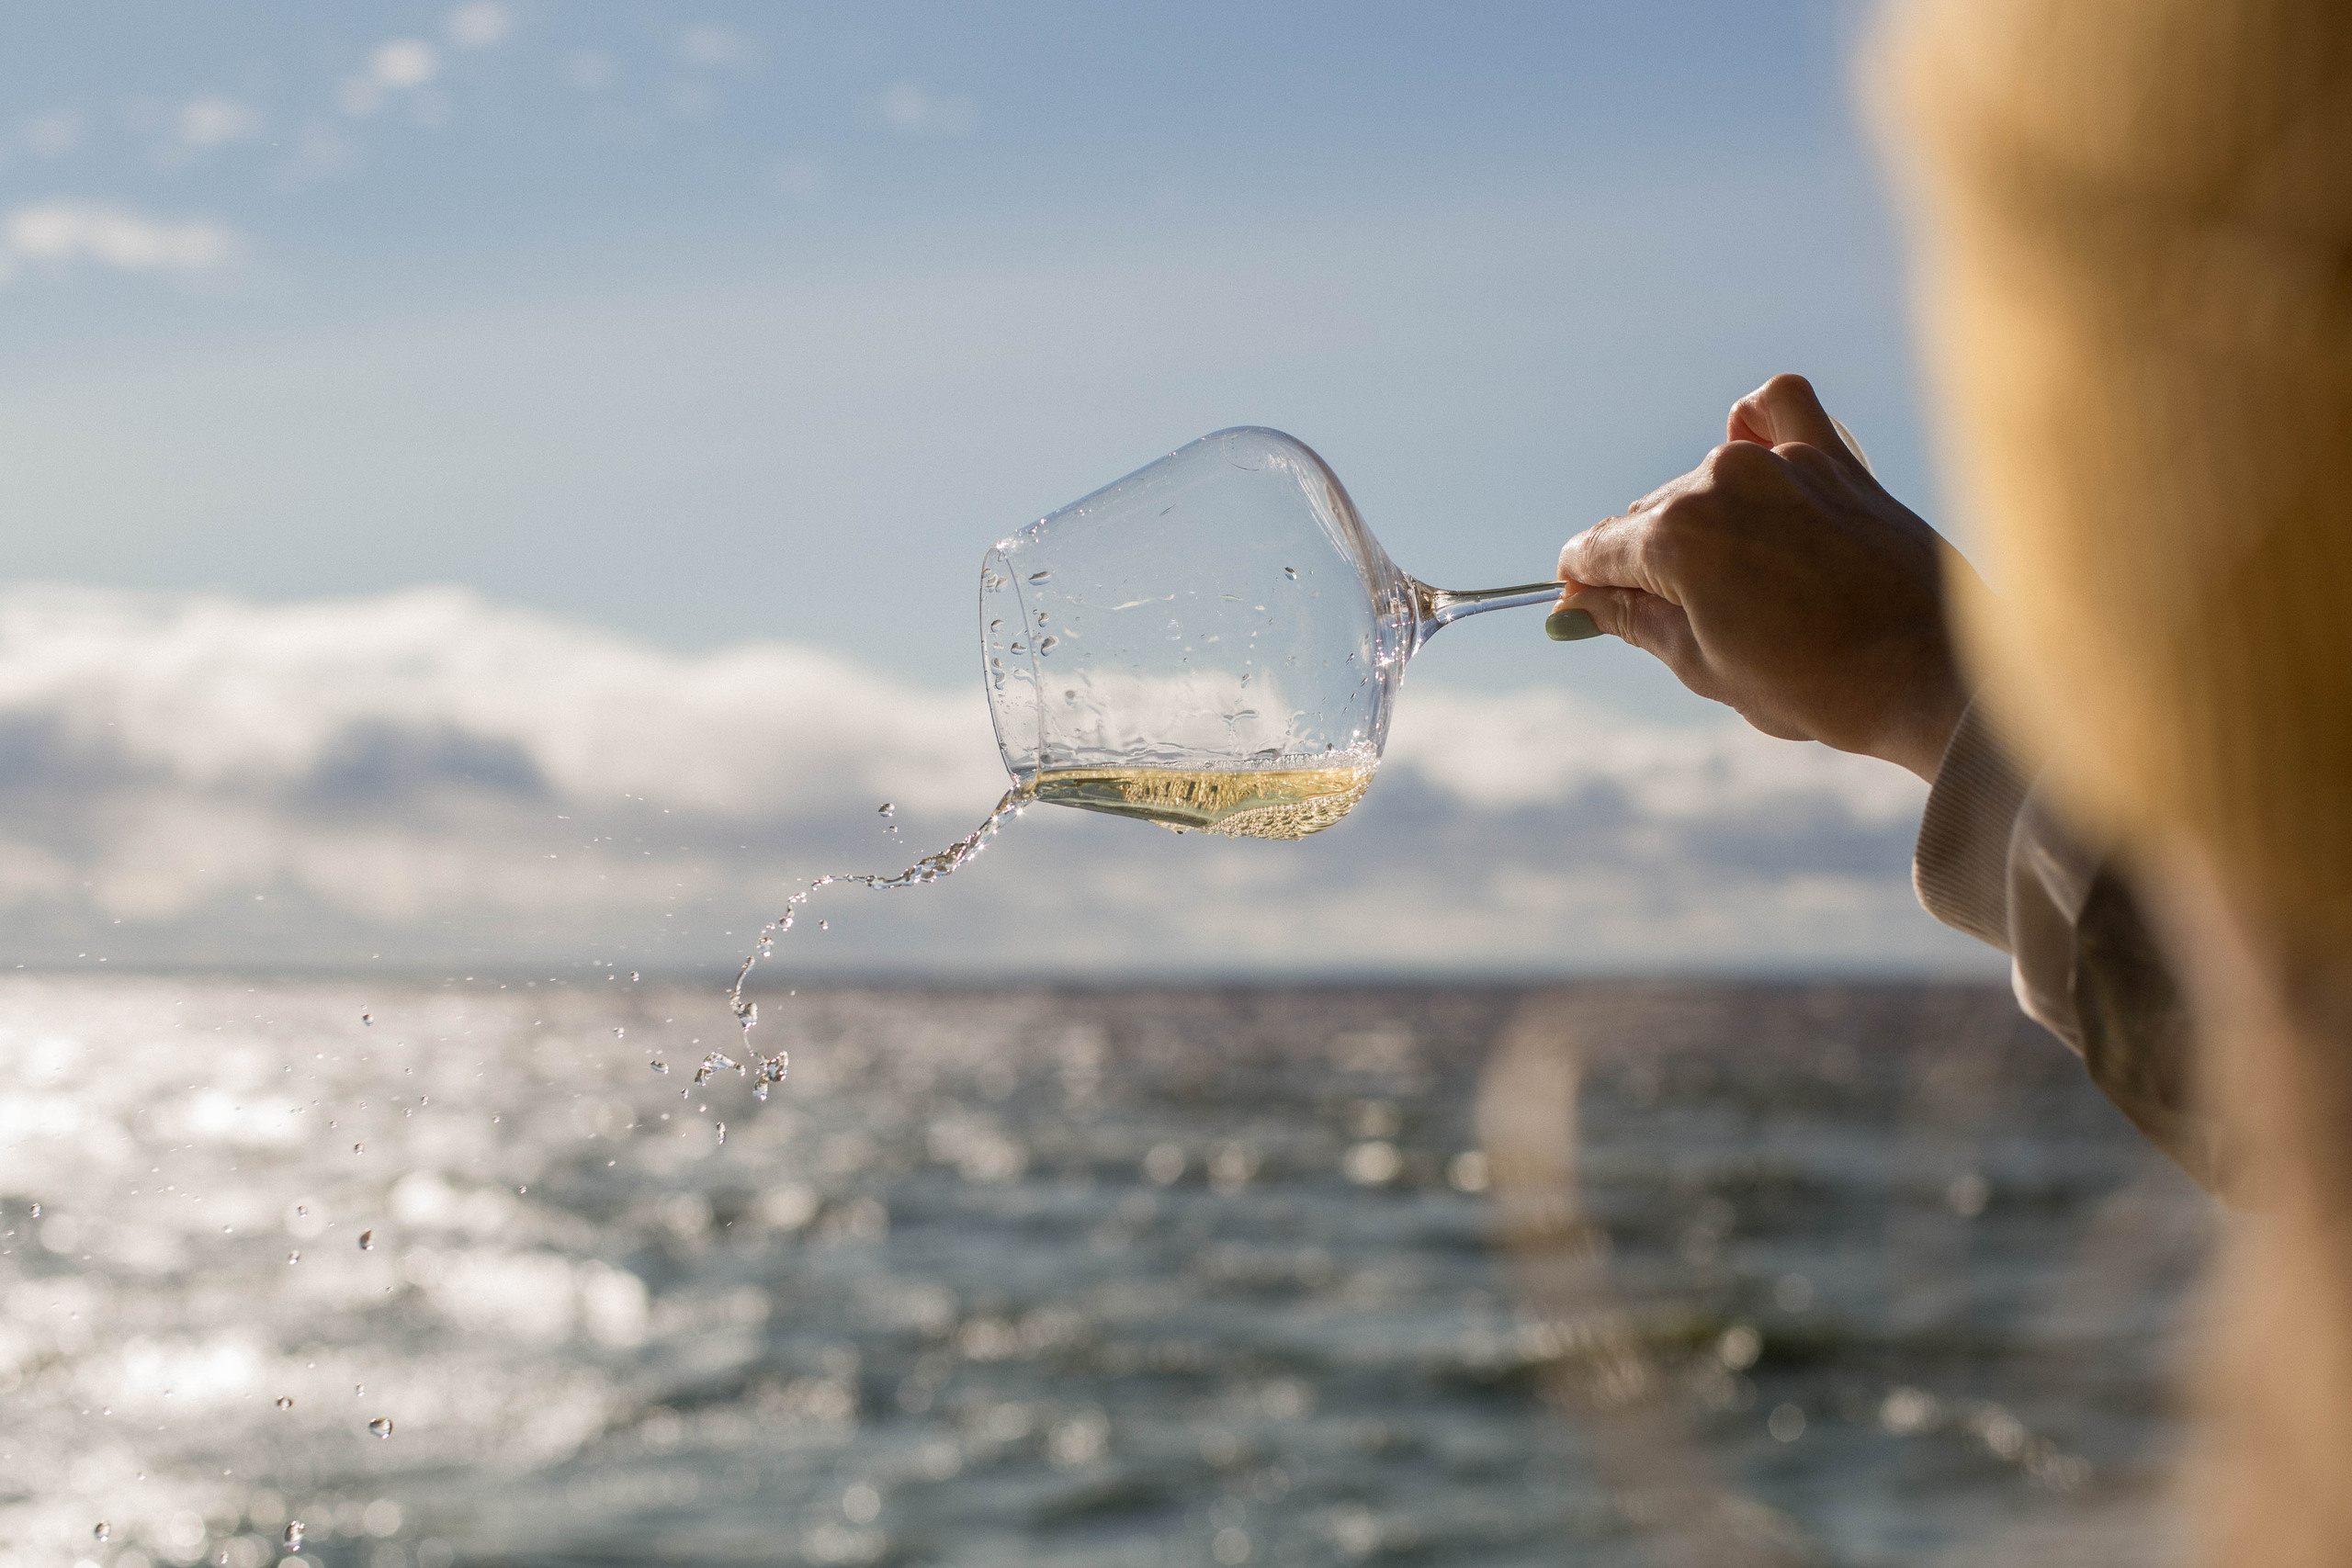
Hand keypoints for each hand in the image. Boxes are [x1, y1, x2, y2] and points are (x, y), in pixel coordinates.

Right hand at [1553, 373, 1977, 781]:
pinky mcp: (1836, 459)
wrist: (1933, 676)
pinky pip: (1780, 408)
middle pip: (1650, 518)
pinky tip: (1751, 455)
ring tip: (1742, 583)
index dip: (1584, 587)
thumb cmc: (1820, 686)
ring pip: (1706, 479)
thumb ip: (1635, 621)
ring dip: (1705, 521)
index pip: (1596, 551)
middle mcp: (1722, 481)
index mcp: (1677, 537)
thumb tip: (1579, 605)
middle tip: (1680, 620)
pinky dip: (1755, 425)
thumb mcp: (1705, 666)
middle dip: (1648, 563)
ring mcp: (1783, 462)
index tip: (1589, 610)